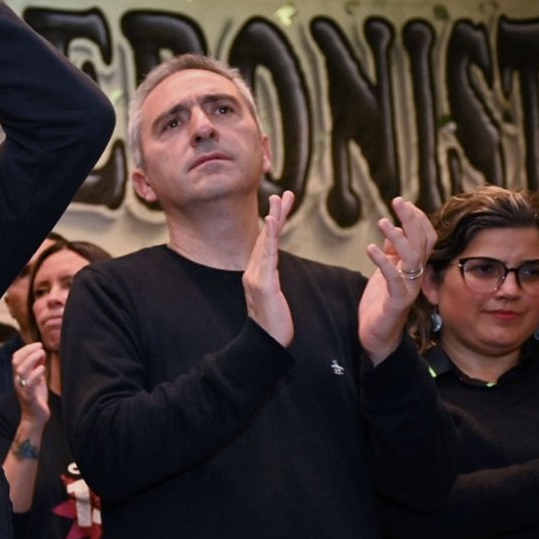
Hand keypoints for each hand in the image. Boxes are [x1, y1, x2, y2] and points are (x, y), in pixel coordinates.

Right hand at [11, 342, 49, 425]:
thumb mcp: (37, 379)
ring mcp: (22, 389)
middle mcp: (17, 381)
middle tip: (41, 347)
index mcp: (18, 376)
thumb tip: (41, 352)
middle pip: (16, 362)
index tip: (38, 344)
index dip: (26, 349)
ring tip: (42, 353)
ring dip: (31, 359)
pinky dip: (35, 374)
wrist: (35, 418)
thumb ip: (37, 367)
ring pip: (21, 370)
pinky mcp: (29, 397)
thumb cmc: (36, 398)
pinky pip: (29, 384)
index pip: (16, 358)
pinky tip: (43, 368)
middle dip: (28, 351)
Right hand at [244, 191, 293, 346]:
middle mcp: (253, 272)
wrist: (265, 344)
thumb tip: (273, 273)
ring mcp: (256, 277)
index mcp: (257, 274)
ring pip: (266, 242)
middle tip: (285, 194)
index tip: (282, 206)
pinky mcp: (263, 284)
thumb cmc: (273, 325)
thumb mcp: (273, 299)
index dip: (274, 224)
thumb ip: (272, 282)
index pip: (267, 244)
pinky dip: (269, 237)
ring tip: (280, 200)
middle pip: (266, 237)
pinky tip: (272, 223)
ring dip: (274, 219)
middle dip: (276, 214)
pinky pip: (267, 256)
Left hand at [359, 196, 433, 364]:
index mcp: (413, 268)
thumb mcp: (385, 272)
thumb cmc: (381, 304)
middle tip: (397, 201)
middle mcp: (415, 277)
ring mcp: (408, 289)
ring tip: (382, 222)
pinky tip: (370, 249)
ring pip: (412, 258)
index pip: (425, 238)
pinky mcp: (396, 303)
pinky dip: (383, 263)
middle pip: (422, 243)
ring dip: (398, 237)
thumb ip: (391, 253)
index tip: (403, 202)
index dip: (417, 219)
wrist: (376, 337)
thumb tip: (392, 229)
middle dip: (411, 220)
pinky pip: (394, 280)